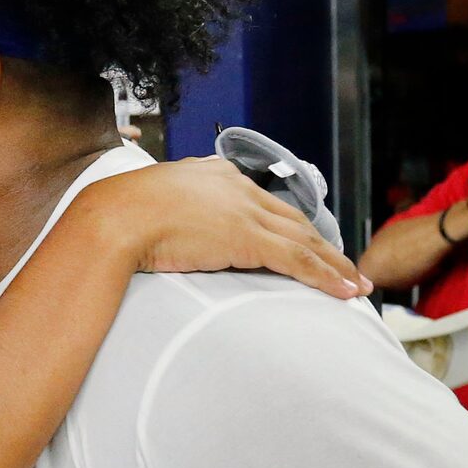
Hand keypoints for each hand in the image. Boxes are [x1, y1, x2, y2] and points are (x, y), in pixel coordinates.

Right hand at [85, 159, 369, 294]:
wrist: (113, 217)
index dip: (290, 227)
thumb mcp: (151, 204)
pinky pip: (298, 260)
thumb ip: (172, 211)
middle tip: (345, 267)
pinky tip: (345, 291)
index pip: (265, 204)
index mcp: (214, 176)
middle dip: (323, 246)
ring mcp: (244, 212)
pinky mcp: (248, 237)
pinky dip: (326, 276)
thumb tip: (170, 229)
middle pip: (293, 220)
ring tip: (355, 285)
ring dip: (334, 265)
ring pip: (304, 240)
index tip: (306, 243)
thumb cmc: (118, 216)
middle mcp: (236, 188)